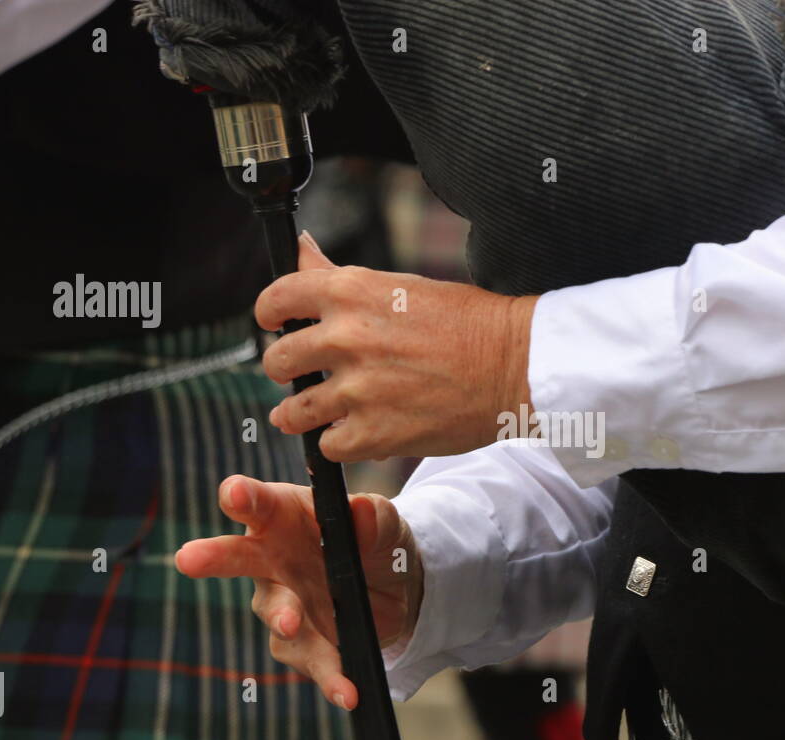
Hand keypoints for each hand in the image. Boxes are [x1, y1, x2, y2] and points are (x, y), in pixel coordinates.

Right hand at [174, 475, 422, 709]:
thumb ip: (374, 519)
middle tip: (188, 559)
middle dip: (214, 556)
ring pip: (274, 612)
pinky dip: (329, 675)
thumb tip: (363, 511)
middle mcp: (271, 558)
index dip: (242, 496)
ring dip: (282, 618)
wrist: (397, 590)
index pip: (257, 502)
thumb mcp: (385, 525)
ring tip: (290, 623)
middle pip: (237, 555)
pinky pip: (310, 658)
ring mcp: (281, 603)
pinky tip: (345, 692)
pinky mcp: (300, 643)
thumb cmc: (375, 540)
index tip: (235, 494)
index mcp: (286, 515)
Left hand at [255, 231, 536, 461]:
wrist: (515, 365)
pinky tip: (356, 432)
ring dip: (302, 413)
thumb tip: (300, 249)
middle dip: (286, 370)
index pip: (274, 300)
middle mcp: (346, 339)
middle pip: (277, 361)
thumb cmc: (467, 321)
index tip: (276, 326)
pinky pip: (327, 446)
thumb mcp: (400, 285)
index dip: (269, 316)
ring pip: (294, 411)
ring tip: (319, 412)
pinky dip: (338, 442)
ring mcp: (358, 390)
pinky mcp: (375, 434)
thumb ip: (339, 275)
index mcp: (350, 292)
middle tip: (306, 376)